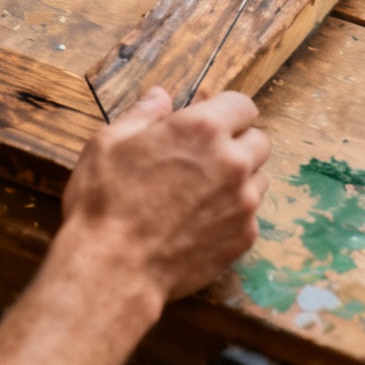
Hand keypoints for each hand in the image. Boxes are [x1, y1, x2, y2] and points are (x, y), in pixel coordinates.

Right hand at [55, 88, 269, 308]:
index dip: (226, 111)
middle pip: (259, 141)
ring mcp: (242, 203)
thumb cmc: (105, 202)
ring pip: (258, 180)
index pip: (243, 105)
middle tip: (205, 158)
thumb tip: (161, 96)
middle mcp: (232, 163)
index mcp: (202, 129)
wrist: (113, 268)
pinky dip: (231, 215)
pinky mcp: (243, 238)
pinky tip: (198, 222)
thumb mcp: (109, 143)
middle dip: (238, 143)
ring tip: (200, 192)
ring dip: (239, 180)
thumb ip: (143, 114)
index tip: (212, 122)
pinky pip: (249, 217)